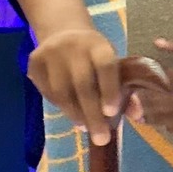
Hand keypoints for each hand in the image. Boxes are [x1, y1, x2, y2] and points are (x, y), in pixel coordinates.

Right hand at [26, 25, 132, 146]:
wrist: (63, 32)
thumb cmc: (94, 56)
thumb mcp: (112, 64)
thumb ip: (125, 89)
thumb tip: (138, 115)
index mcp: (98, 44)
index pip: (105, 65)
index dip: (109, 89)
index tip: (111, 113)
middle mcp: (73, 45)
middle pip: (82, 83)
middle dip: (92, 114)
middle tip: (101, 138)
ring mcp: (50, 53)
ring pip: (61, 91)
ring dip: (75, 114)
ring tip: (85, 128)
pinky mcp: (34, 62)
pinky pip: (47, 93)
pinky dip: (60, 107)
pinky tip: (71, 113)